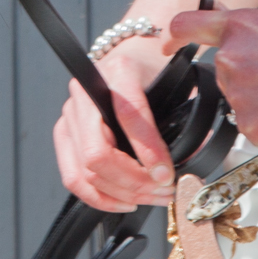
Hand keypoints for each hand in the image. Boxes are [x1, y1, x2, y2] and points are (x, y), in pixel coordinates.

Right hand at [52, 35, 176, 211]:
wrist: (132, 58)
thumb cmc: (153, 73)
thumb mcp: (175, 84)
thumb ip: (186, 119)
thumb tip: (194, 162)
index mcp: (117, 71)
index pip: (128, 114)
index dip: (148, 150)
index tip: (167, 175)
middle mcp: (85, 92)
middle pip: (97, 153)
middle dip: (133, 181)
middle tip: (163, 191)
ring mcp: (70, 114)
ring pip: (84, 171)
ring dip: (121, 194)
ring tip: (151, 197)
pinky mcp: (64, 134)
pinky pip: (72, 177)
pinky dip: (99, 197)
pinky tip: (126, 200)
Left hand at [169, 7, 257, 151]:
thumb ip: (243, 27)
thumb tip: (219, 26)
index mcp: (236, 29)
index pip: (186, 26)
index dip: (174, 37)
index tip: (170, 46)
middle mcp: (230, 62)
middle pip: (222, 74)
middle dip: (245, 77)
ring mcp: (239, 97)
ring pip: (238, 103)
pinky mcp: (253, 128)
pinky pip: (254, 129)